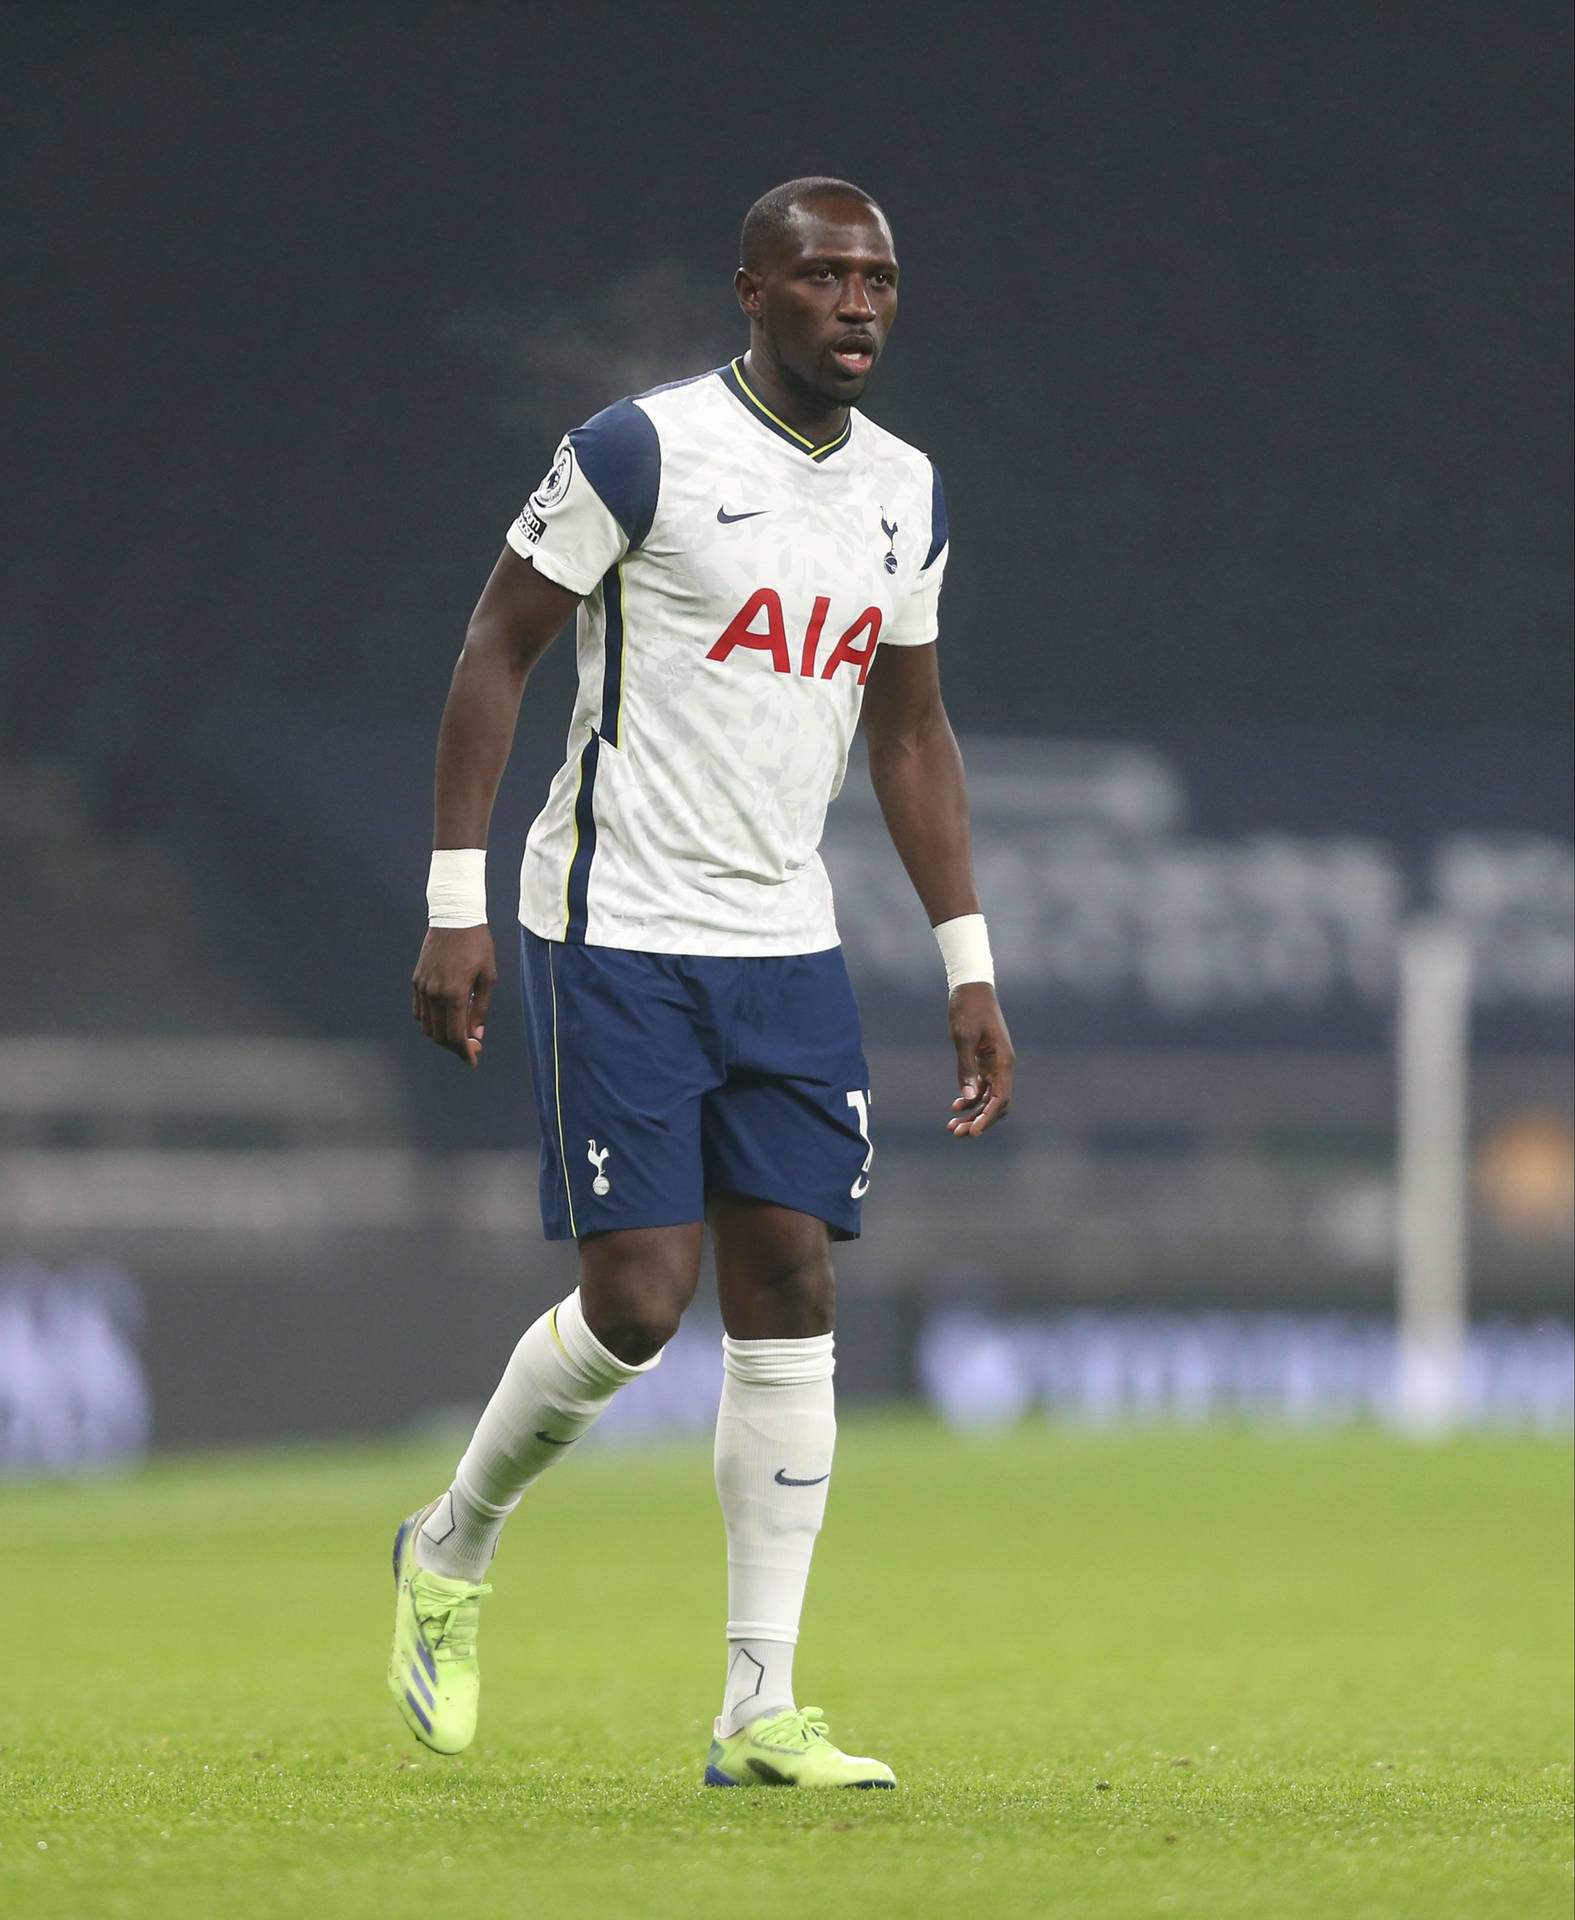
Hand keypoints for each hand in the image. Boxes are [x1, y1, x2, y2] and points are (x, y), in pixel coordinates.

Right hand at [411, 926, 496, 1067]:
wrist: (454, 917)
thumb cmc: (477, 945)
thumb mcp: (488, 976)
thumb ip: (481, 1008)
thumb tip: (477, 1034)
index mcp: (454, 993)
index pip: (455, 1035)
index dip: (465, 1052)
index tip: (473, 1060)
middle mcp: (434, 993)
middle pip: (439, 1035)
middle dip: (455, 1047)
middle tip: (471, 1047)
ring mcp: (422, 987)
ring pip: (427, 1026)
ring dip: (442, 1035)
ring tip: (459, 1033)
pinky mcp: (416, 980)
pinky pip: (419, 1011)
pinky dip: (430, 1021)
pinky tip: (445, 1018)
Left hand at [946, 981, 1013, 1135]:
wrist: (970, 988)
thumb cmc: (968, 1009)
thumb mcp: (964, 1038)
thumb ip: (967, 1068)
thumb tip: (970, 1098)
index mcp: (1003, 1061)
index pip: (1001, 1099)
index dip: (988, 1118)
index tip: (973, 1132)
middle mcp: (1003, 1066)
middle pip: (996, 1104)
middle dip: (979, 1121)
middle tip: (957, 1133)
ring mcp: (994, 1064)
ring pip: (988, 1098)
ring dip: (973, 1114)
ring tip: (952, 1126)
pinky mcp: (984, 1061)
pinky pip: (982, 1087)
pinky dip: (971, 1099)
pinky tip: (956, 1106)